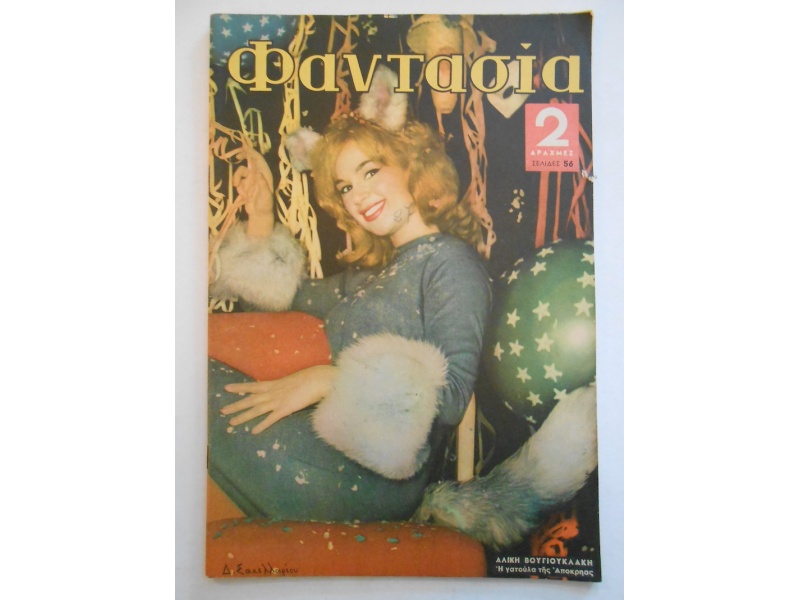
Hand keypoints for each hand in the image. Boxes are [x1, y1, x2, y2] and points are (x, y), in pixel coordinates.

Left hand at [221, 365, 335, 434]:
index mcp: (275, 383)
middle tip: (222, 410)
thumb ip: (287, 385)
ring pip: (257, 409)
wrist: (319, 379)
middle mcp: (273, 392)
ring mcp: (278, 400)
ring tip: (231, 423)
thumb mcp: (295, 379)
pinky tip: (253, 431)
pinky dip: (262, 425)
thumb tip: (286, 388)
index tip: (227, 388)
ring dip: (243, 416)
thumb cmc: (311, 377)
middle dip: (236, 405)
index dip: (240, 387)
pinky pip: (271, 418)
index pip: (253, 386)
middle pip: (250, 399)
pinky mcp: (286, 409)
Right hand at [232, 144, 274, 236]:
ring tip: (239, 188)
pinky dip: (238, 186)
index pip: (258, 160)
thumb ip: (262, 184)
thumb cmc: (265, 205)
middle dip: (243, 156)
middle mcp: (258, 175)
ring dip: (238, 178)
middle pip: (250, 161)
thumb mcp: (265, 195)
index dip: (252, 151)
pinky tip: (242, 195)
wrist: (259, 215)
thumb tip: (258, 173)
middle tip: (237, 156)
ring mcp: (251, 180)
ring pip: (241, 171)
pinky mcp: (245, 186)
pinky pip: (239, 181)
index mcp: (265, 175)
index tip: (244, 145)